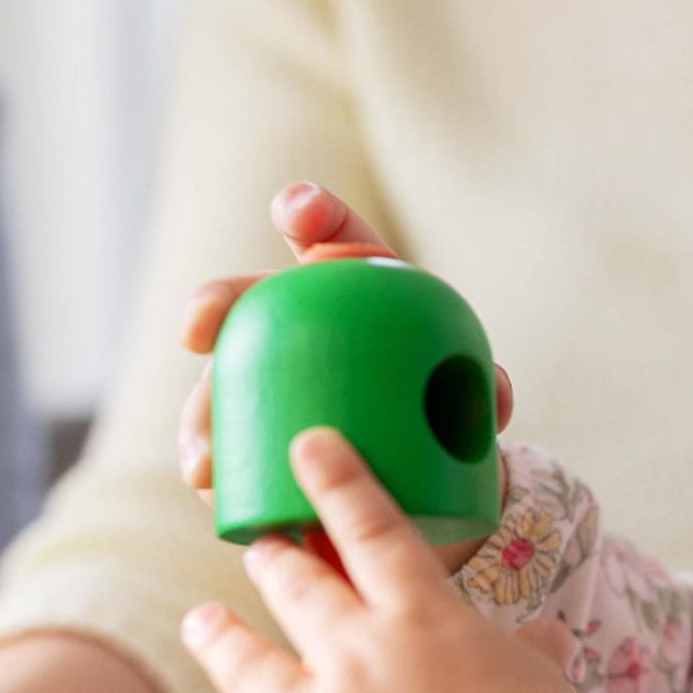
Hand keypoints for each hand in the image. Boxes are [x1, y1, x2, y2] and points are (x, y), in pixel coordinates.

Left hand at [132, 429, 642, 692]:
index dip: (336, 480)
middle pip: (296, 588)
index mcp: (423, 620)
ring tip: (199, 624)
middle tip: (261, 550)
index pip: (372, 528)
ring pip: (245, 668)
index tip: (307, 444)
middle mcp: (356, 658)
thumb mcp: (544, 685)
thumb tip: (545, 639)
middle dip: (273, 562)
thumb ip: (529, 654)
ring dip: (218, 640)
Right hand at [175, 182, 513, 574]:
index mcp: (357, 290)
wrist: (417, 474)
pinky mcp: (248, 429)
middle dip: (218, 300)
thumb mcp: (465, 400)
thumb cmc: (440, 414)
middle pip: (249, 298)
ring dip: (202, 406)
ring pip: (221, 377)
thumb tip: (493, 392)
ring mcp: (264, 374)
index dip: (312, 214)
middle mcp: (299, 321)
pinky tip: (207, 480)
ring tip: (206, 445)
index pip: (334, 236)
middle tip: (199, 324)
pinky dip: (210, 461)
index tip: (297, 211)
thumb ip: (481, 391)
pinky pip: (219, 439)